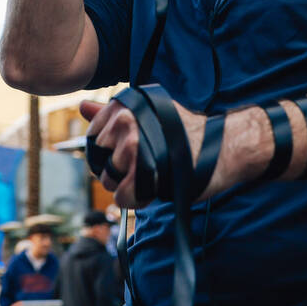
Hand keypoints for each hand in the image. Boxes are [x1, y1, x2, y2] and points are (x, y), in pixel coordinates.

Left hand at [79, 97, 207, 206]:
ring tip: (149, 176)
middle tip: (142, 166)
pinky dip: (135, 199)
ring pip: (109, 180)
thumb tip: (82, 106)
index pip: (94, 138)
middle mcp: (126, 125)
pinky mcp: (145, 174)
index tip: (129, 151)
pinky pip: (122, 197)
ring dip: (126, 185)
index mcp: (125, 109)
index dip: (108, 151)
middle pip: (99, 160)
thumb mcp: (148, 114)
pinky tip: (151, 189)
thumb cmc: (185, 131)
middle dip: (116, 169)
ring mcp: (135, 149)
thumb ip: (112, 113)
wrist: (225, 146)